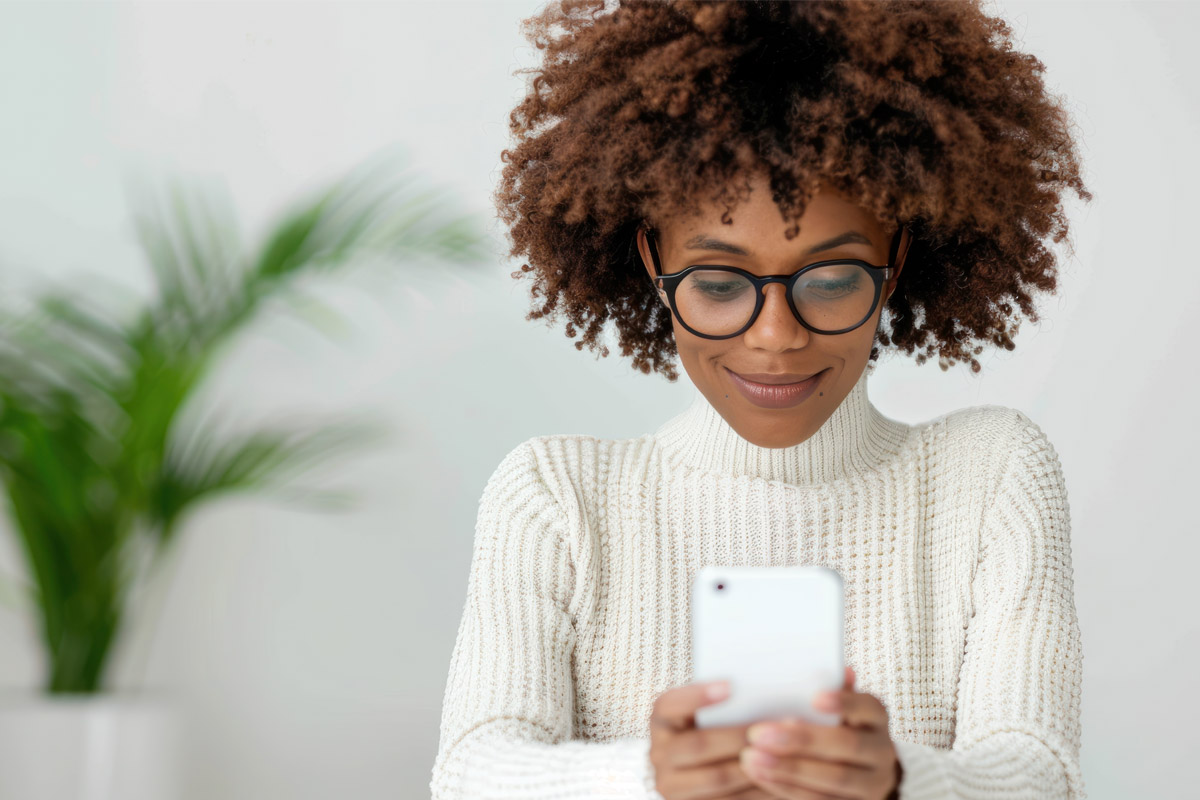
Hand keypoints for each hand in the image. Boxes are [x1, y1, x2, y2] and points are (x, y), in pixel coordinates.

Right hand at [649, 679, 777, 798]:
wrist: (697, 774)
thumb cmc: (712, 732)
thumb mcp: (705, 716)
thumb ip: (722, 704)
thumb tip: (753, 688)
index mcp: (661, 720)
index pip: (671, 704)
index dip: (698, 695)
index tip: (731, 685)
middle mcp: (658, 753)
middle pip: (699, 745)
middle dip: (738, 737)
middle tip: (773, 730)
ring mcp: (669, 784)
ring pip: (716, 777)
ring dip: (753, 767)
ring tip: (783, 756)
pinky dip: (755, 792)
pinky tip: (778, 781)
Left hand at [738, 666, 902, 798]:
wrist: (856, 771)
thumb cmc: (832, 725)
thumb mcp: (835, 706)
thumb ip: (828, 689)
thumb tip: (834, 668)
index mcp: (876, 719)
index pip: (868, 707)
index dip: (844, 702)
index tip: (814, 697)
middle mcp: (882, 752)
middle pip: (848, 745)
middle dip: (802, 740)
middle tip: (758, 733)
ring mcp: (872, 784)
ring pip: (834, 779)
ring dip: (788, 768)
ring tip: (750, 757)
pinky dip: (786, 787)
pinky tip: (759, 775)